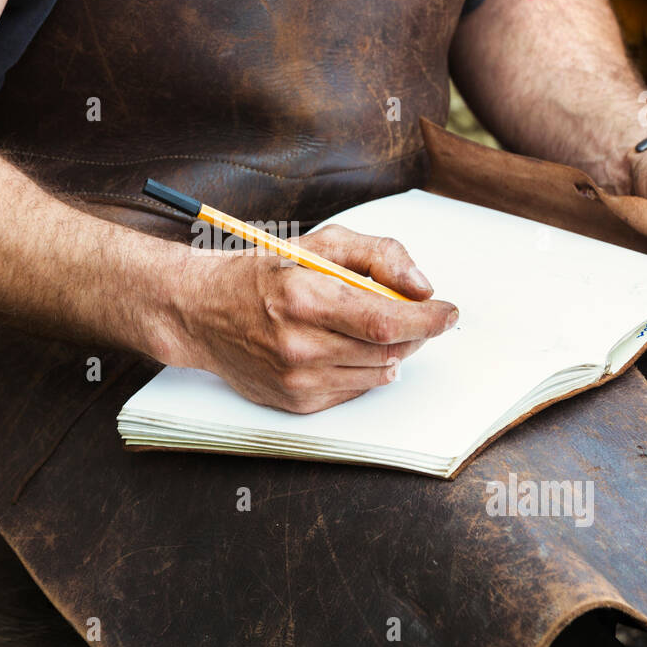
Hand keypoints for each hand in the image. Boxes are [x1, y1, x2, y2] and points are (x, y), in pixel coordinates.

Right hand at [169, 225, 458, 412]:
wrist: (199, 314)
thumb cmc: (258, 274)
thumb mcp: (316, 244)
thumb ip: (376, 254)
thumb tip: (420, 285)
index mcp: (304, 298)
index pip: (385, 320)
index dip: (427, 320)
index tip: (447, 312)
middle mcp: (299, 345)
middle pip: (389, 351)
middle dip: (414, 332)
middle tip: (413, 313)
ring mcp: (296, 379)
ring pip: (378, 373)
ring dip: (390, 351)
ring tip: (371, 327)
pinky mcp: (296, 402)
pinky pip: (355, 389)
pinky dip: (363, 368)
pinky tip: (342, 347)